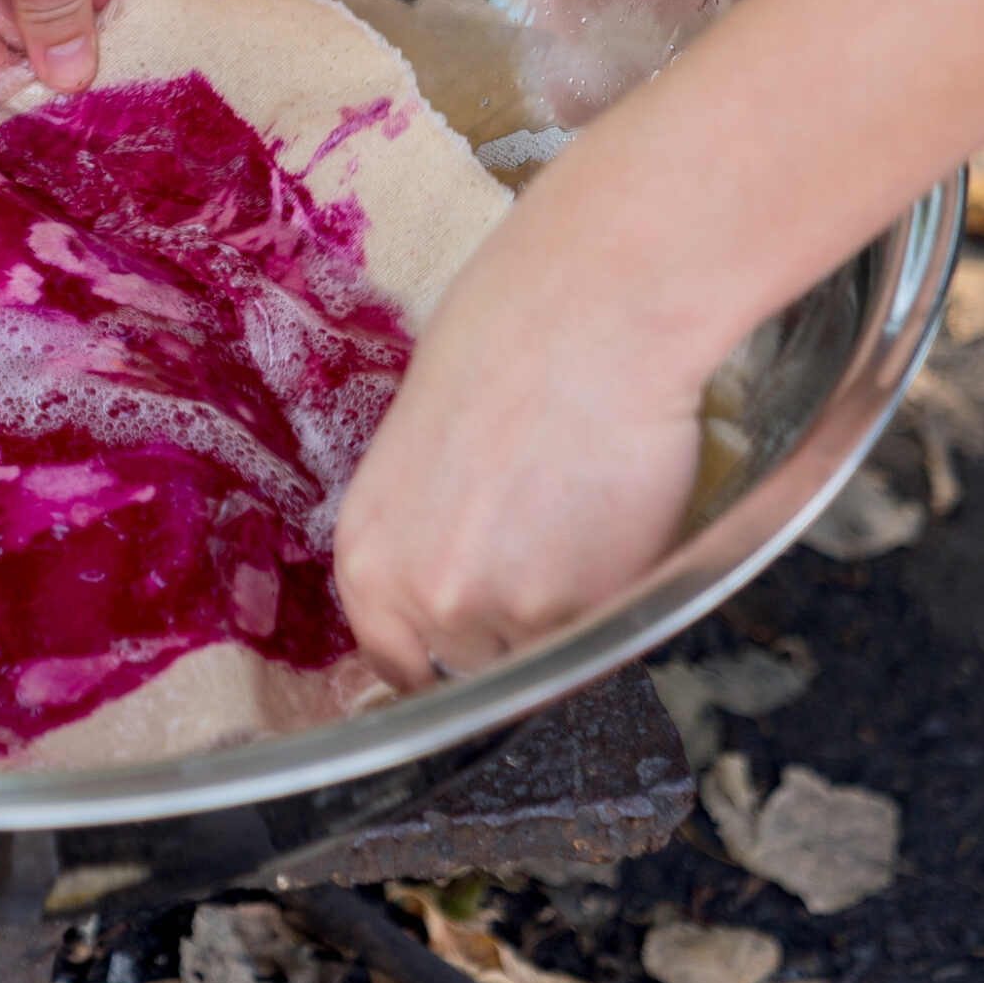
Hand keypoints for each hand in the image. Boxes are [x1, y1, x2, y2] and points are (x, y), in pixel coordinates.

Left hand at [330, 173, 716, 688]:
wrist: (588, 315)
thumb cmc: (501, 348)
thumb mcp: (417, 454)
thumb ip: (423, 534)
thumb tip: (451, 577)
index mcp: (364, 557)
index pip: (393, 661)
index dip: (440, 653)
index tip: (470, 644)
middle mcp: (420, 598)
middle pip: (472, 666)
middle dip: (509, 630)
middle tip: (545, 558)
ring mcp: (504, 614)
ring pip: (545, 657)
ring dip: (568, 618)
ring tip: (585, 526)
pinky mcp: (585, 611)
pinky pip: (605, 636)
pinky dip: (620, 598)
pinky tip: (619, 523)